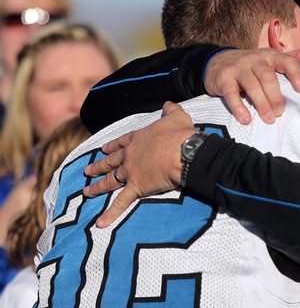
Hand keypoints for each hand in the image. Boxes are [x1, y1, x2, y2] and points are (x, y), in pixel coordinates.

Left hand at [83, 102, 196, 227]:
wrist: (184, 152)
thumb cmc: (181, 134)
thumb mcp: (177, 116)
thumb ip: (170, 110)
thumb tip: (168, 103)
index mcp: (138, 138)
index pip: (121, 142)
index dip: (112, 146)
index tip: (103, 149)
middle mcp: (130, 155)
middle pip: (111, 161)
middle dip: (98, 166)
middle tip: (87, 171)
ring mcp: (131, 172)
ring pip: (110, 180)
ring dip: (97, 187)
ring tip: (87, 192)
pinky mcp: (136, 187)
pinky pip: (121, 203)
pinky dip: (110, 214)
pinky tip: (100, 223)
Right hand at [204, 48, 299, 124]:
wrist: (217, 63)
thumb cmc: (252, 64)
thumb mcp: (272, 58)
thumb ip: (295, 58)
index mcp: (270, 55)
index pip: (286, 60)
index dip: (296, 74)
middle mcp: (254, 59)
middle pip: (268, 76)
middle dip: (276, 95)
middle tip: (281, 112)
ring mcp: (238, 68)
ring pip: (252, 85)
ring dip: (261, 104)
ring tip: (269, 119)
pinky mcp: (223, 79)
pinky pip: (231, 94)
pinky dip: (239, 108)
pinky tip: (246, 119)